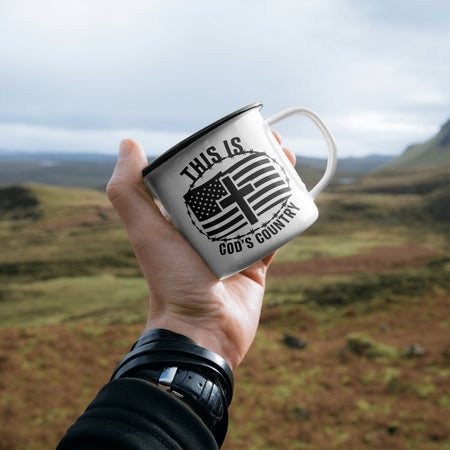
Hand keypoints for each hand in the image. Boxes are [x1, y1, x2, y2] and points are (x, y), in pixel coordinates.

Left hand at [106, 136, 294, 368]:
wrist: (203, 330)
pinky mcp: (256, 262)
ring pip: (260, 207)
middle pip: (238, 186)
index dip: (225, 152)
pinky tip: (297, 196)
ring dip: (276, 184)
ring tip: (290, 164)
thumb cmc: (172, 280)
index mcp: (184, 217)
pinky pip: (275, 234)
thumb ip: (128, 192)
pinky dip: (285, 217)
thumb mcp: (146, 231)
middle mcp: (209, 228)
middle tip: (277, 147)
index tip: (243, 134)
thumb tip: (128, 143)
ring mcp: (234, 245)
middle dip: (258, 163)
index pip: (207, 174)